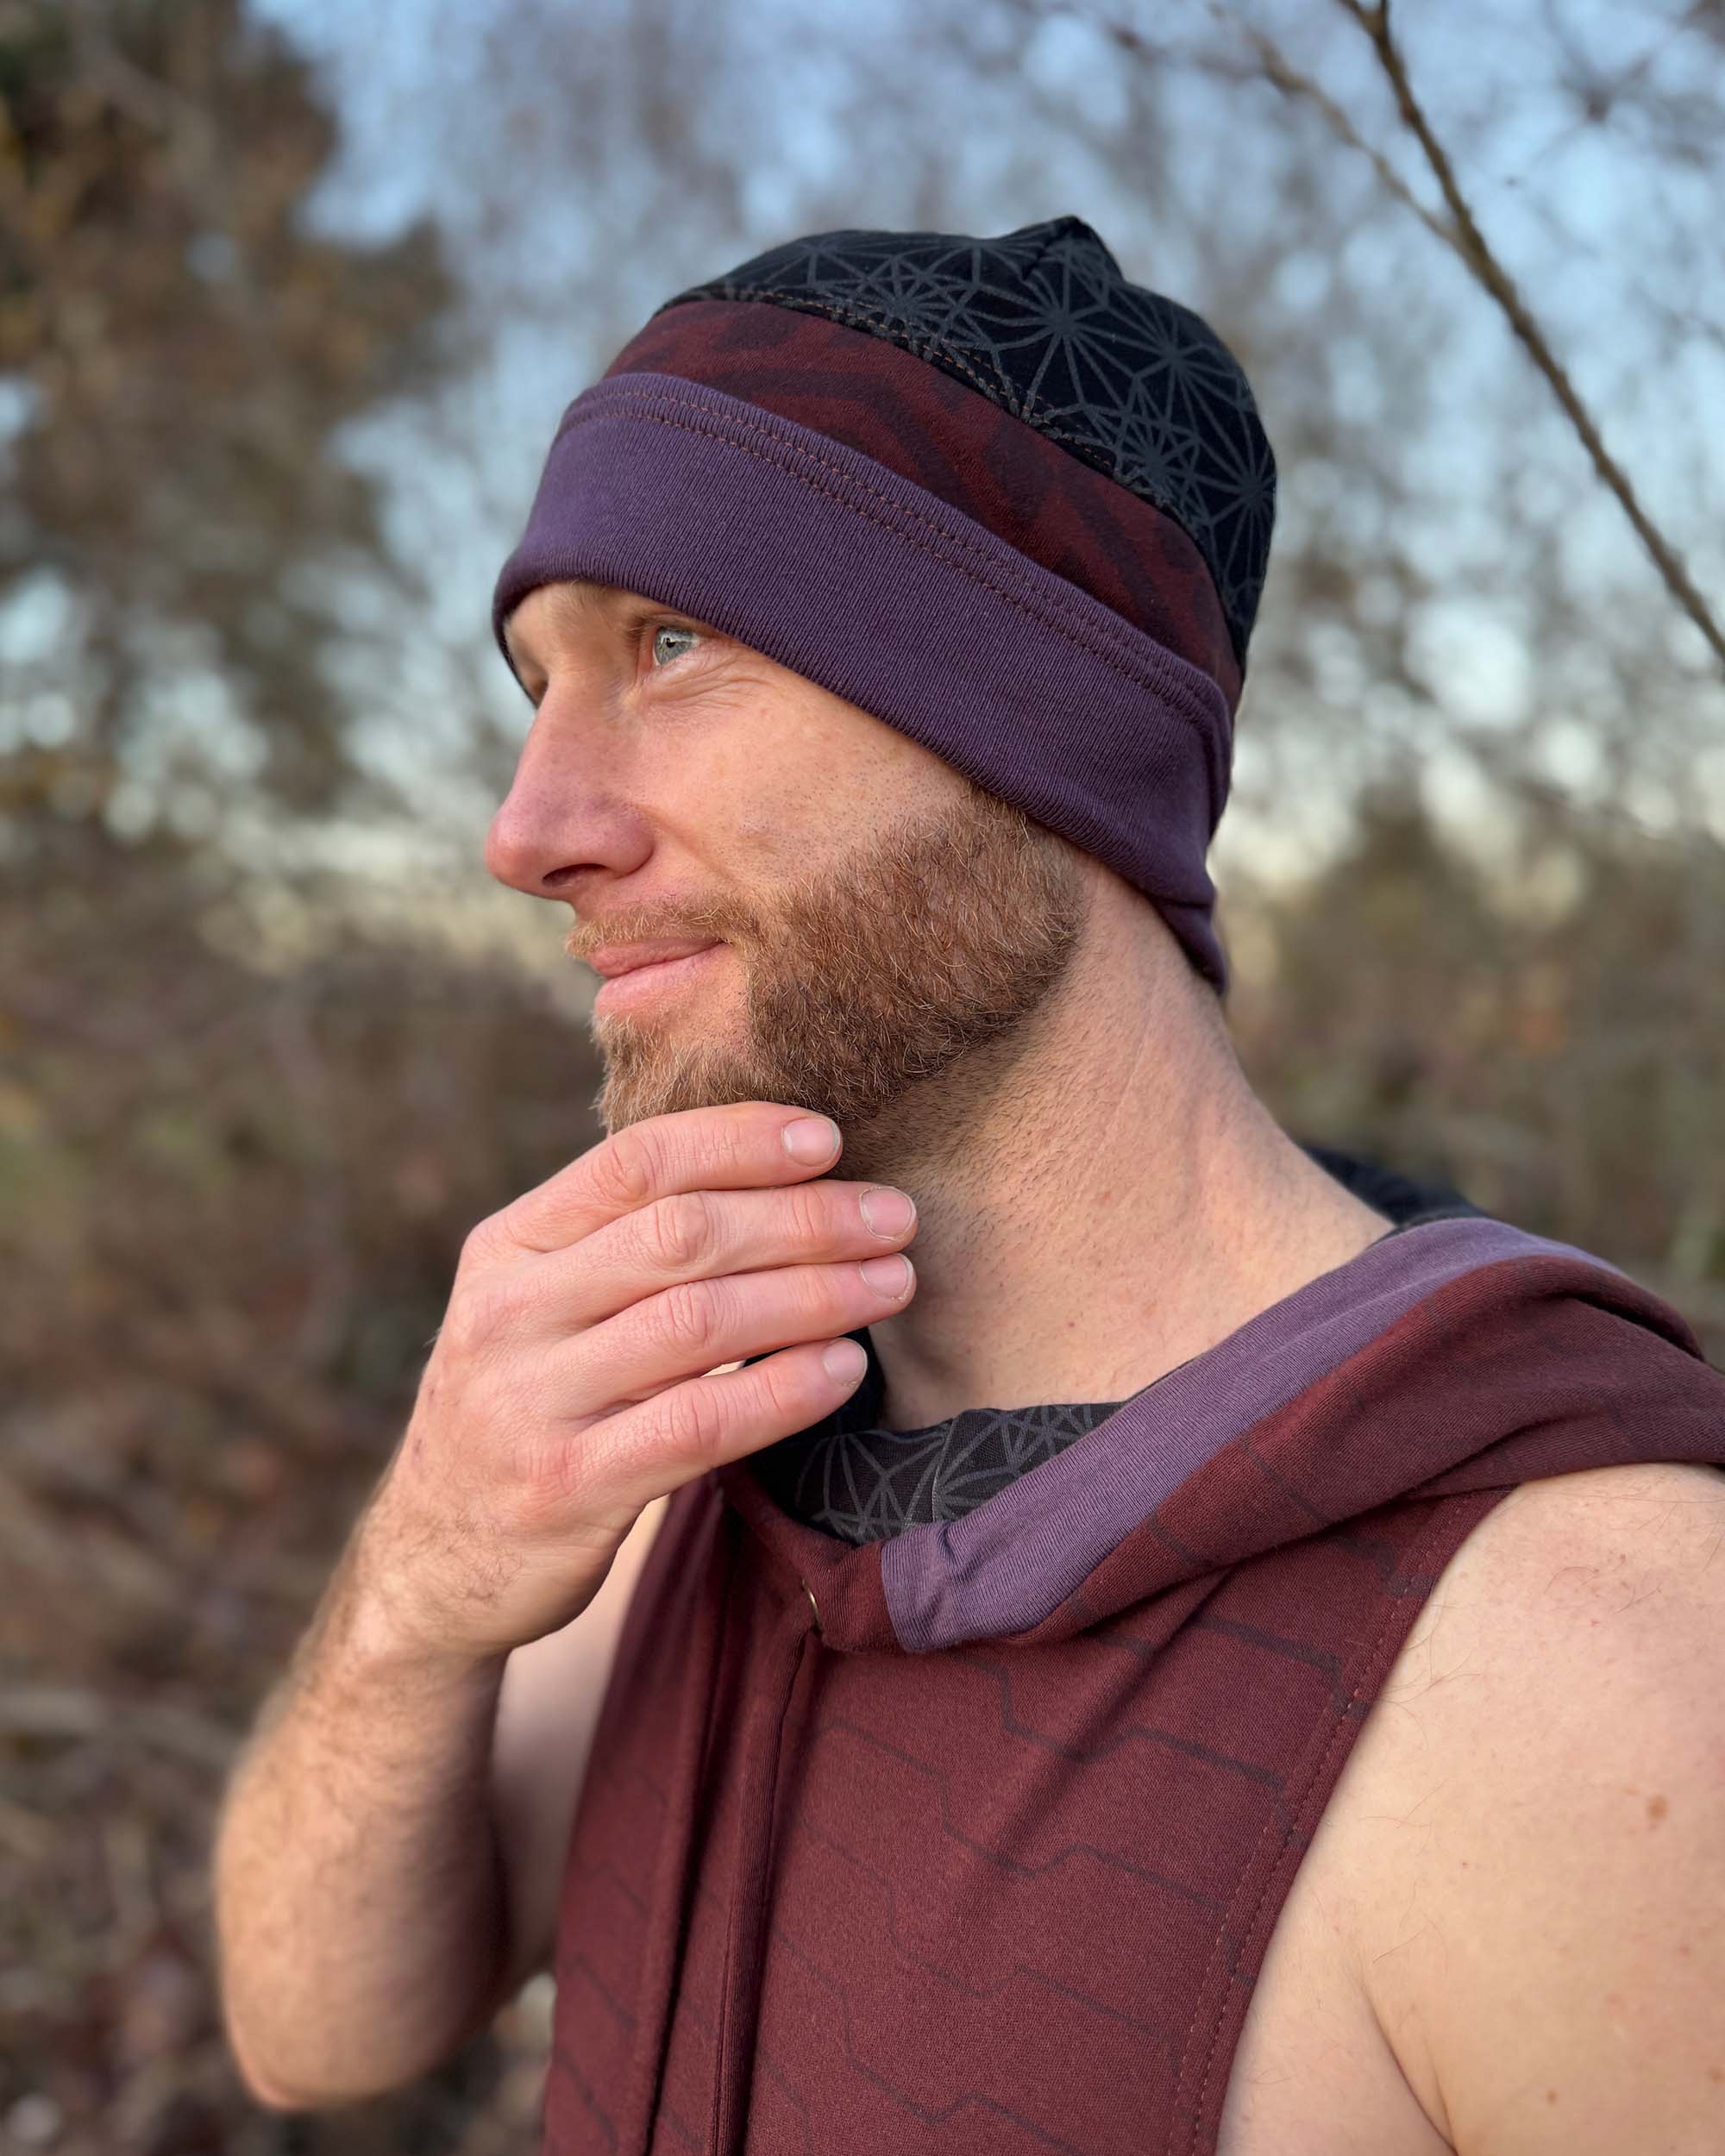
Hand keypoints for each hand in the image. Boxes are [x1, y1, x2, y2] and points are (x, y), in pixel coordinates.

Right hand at [353, 1102, 917, 1663]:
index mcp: (507, 1246)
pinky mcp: (566, 1488)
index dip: (738, 1140)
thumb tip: (772, 1172)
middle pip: (680, 1235)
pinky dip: (782, 1391)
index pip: (634, 1162)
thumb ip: (617, 1245)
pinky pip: (697, 1424)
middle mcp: (509, 1313)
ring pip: (699, 1322)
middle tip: (893, 1216)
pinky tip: (844, 1369)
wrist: (435, 1565)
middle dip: (803, 1217)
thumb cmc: (528, 1409)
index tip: (828, 1138)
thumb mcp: (536, 1309)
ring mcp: (532, 1402)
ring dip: (815, 1294)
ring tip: (892, 1283)